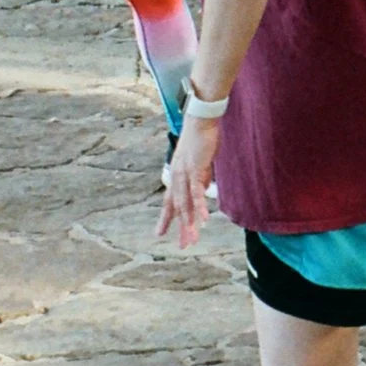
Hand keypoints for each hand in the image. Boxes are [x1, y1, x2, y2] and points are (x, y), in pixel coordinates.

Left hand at [157, 115, 220, 248]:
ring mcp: (184, 174)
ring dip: (189, 223)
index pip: (169, 201)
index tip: (160, 233)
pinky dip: (199, 206)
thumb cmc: (202, 138)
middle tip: (183, 246)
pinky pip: (196, 192)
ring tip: (193, 239)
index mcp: (177, 175)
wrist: (201, 120)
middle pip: (177, 207)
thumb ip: (202, 176)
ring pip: (185, 204)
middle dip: (180, 228)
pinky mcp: (195, 169)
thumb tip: (205, 189)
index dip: (166, 218)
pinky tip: (202, 219)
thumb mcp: (201, 162)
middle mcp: (176, 177)